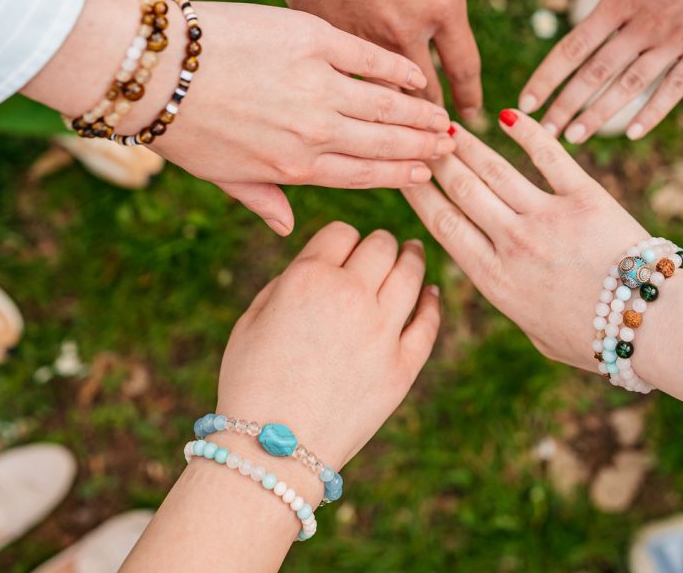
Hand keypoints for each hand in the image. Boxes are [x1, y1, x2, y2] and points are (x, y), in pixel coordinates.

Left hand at [152, 3, 454, 233]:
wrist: (157, 70)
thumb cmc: (180, 124)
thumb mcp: (219, 174)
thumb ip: (261, 199)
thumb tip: (287, 228)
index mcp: (293, 167)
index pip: (361, 176)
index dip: (400, 175)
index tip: (427, 173)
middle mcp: (314, 132)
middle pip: (383, 143)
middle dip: (422, 146)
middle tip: (451, 145)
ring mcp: (317, 86)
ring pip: (385, 105)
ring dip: (419, 113)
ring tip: (444, 116)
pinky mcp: (312, 41)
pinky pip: (368, 58)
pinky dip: (397, 69)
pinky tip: (416, 76)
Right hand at [215, 222, 441, 468]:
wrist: (271, 451)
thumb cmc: (251, 382)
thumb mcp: (251, 318)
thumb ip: (289, 280)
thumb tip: (322, 264)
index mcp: (309, 279)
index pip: (341, 232)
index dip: (341, 238)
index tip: (342, 247)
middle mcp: (351, 297)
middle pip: (381, 246)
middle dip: (379, 243)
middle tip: (382, 246)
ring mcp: (382, 333)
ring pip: (410, 275)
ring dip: (412, 258)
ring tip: (412, 253)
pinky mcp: (402, 368)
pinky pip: (428, 323)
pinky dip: (431, 302)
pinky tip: (430, 293)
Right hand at [266, 0, 516, 118]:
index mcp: (443, 5)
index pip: (465, 66)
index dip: (471, 95)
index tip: (474, 115)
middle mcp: (405, 30)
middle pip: (425, 90)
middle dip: (433, 114)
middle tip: (436, 132)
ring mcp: (361, 35)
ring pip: (381, 90)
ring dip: (391, 110)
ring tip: (396, 127)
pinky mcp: (323, 31)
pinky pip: (342, 70)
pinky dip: (350, 85)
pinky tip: (350, 98)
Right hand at [403, 111, 649, 368]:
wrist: (653, 325)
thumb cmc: (597, 340)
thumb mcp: (539, 336)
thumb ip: (516, 304)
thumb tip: (507, 285)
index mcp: (496, 280)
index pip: (444, 225)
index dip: (419, 193)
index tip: (402, 171)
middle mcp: (513, 244)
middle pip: (461, 189)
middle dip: (435, 158)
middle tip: (419, 134)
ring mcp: (547, 218)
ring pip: (493, 169)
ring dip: (467, 143)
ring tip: (448, 122)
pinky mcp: (585, 198)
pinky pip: (549, 156)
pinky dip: (527, 132)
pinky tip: (508, 115)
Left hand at [519, 0, 682, 142]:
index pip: (574, 44)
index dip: (547, 75)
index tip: (526, 98)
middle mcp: (644, 24)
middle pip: (594, 73)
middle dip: (564, 105)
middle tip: (541, 132)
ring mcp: (676, 41)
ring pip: (629, 87)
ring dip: (599, 115)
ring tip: (573, 138)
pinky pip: (674, 89)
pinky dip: (652, 113)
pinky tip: (632, 134)